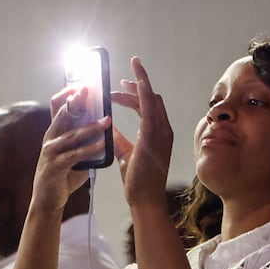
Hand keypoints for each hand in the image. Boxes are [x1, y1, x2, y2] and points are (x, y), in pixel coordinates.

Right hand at [29, 86, 113, 210]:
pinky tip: (102, 144)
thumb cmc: (62, 176)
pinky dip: (90, 149)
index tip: (81, 83)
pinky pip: (75, 155)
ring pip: (72, 134)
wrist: (47, 200)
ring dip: (91, 127)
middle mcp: (50, 138)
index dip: (67, 93)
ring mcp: (51, 151)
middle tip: (90, 90)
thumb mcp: (74, 154)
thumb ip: (85, 142)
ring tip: (107, 120)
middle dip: (76, 101)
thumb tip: (104, 131)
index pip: (57, 106)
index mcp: (54, 132)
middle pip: (62, 114)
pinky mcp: (55, 166)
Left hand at [108, 56, 174, 208]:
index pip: (148, 106)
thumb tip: (107, 126)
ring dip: (141, 83)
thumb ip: (118, 139)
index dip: (136, 94)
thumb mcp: (125, 153)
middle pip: (152, 98)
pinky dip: (144, 94)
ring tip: (131, 69)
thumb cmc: (138, 180)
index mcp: (157, 134)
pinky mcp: (154, 137)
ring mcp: (161, 133)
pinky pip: (151, 110)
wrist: (145, 198)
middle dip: (138, 84)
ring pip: (153, 99)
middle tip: (121, 78)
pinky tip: (136, 84)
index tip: (121, 87)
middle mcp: (163, 130)